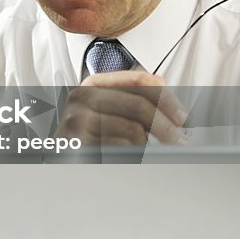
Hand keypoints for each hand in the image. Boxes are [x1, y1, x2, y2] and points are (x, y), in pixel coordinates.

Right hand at [56, 71, 187, 144]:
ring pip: (132, 130)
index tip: (182, 116)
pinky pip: (119, 148)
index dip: (165, 98)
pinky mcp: (77, 142)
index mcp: (93, 84)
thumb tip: (162, 83)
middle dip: (165, 125)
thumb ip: (132, 96)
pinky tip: (127, 157)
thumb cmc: (86, 135)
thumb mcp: (106, 110)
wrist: (57, 156)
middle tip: (180, 140)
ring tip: (144, 151)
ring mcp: (76, 119)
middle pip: (138, 106)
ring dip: (146, 144)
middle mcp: (81, 97)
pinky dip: (131, 155)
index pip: (138, 81)